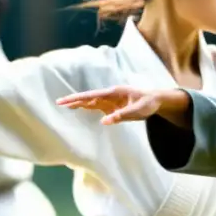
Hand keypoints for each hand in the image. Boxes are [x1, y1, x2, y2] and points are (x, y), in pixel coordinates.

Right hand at [57, 86, 189, 125]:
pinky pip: (98, 106)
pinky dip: (88, 107)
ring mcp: (111, 100)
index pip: (92, 96)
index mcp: (114, 93)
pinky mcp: (113, 105)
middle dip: (74, 100)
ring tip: (66, 106)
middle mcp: (110, 95)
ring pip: (92, 101)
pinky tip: (81, 109)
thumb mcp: (137, 111)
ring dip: (80, 103)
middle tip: (59, 103)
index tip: (66, 100)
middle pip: (89, 97)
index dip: (78, 98)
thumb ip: (121, 116)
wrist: (156, 99)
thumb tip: (104, 121)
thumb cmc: (148, 104)